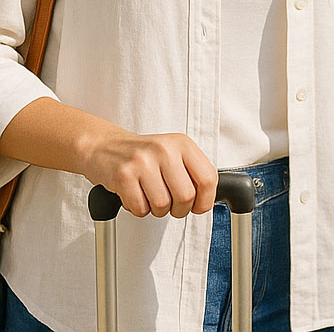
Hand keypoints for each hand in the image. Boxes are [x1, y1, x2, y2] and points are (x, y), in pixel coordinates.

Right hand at [81, 129, 217, 218]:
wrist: (104, 146)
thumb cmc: (142, 155)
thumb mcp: (173, 153)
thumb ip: (192, 171)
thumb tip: (207, 200)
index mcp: (182, 144)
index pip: (207, 178)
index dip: (205, 200)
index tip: (198, 206)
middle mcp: (165, 149)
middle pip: (186, 196)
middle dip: (179, 210)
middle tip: (171, 206)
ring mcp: (143, 162)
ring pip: (162, 206)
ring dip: (157, 210)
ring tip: (150, 196)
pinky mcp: (123, 176)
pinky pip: (140, 208)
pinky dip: (139, 209)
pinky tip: (135, 195)